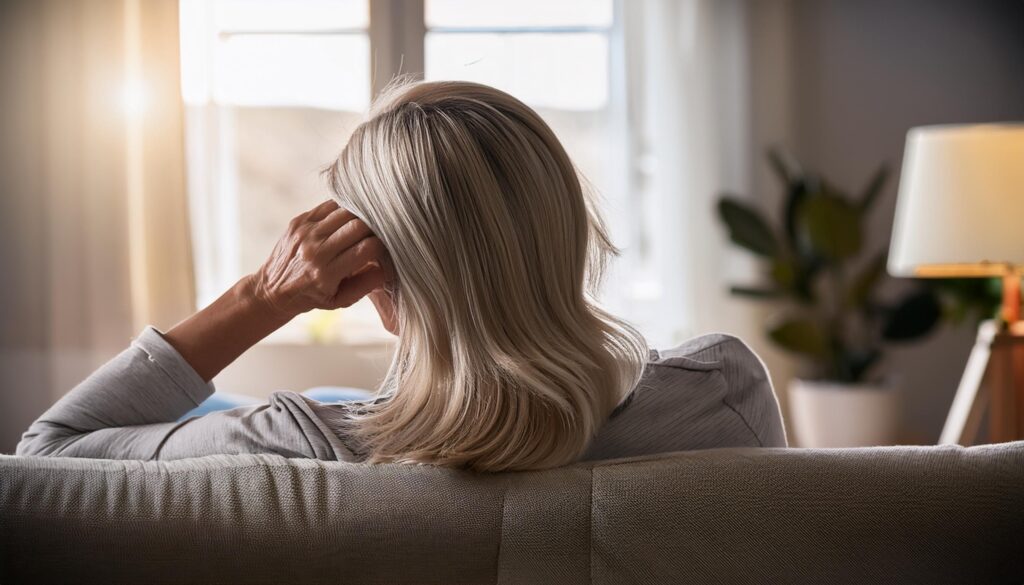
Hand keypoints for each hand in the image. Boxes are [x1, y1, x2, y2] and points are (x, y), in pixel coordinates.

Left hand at [249, 200, 393, 318]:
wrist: (273, 288)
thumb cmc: (312, 297)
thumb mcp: (341, 301)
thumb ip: (367, 284)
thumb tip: (390, 266)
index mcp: (326, 274)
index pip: (367, 248)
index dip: (382, 246)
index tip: (385, 249)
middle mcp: (315, 251)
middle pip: (359, 226)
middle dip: (374, 228)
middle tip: (379, 234)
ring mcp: (305, 232)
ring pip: (345, 211)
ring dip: (361, 216)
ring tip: (366, 225)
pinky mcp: (299, 220)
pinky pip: (330, 205)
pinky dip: (344, 209)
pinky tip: (349, 218)